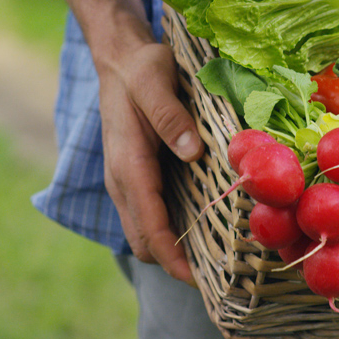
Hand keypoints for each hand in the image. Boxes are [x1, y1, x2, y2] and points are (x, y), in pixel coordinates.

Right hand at [98, 41, 204, 283]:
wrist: (119, 58)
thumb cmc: (140, 68)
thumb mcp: (154, 80)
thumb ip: (169, 115)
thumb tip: (191, 152)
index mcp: (128, 164)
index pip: (148, 226)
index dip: (172, 258)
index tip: (199, 280)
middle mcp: (122, 180)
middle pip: (144, 241)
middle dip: (174, 264)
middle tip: (218, 274)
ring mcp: (126, 181)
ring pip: (145, 232)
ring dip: (172, 250)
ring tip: (215, 259)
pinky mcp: (136, 176)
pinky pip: (149, 215)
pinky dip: (169, 230)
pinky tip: (202, 226)